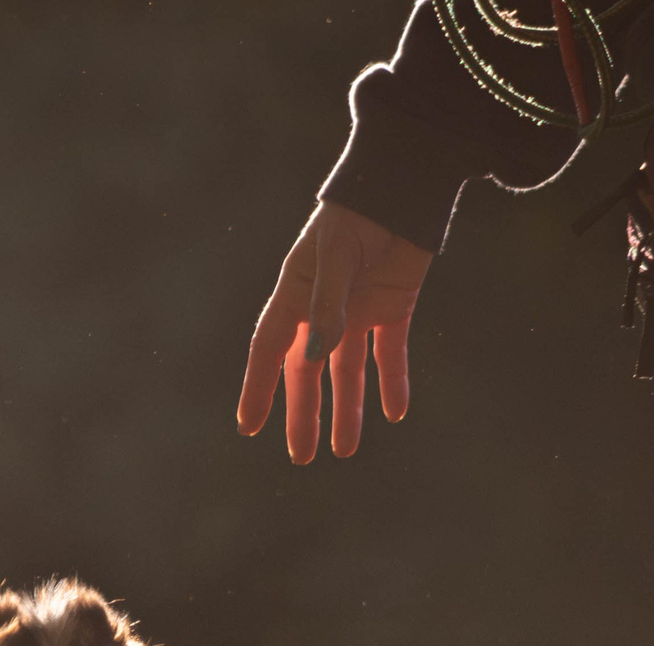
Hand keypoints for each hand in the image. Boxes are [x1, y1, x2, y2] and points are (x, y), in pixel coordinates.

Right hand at [236, 201, 432, 463]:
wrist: (404, 181)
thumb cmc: (359, 212)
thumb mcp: (337, 258)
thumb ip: (326, 309)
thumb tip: (312, 362)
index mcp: (296, 294)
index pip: (269, 350)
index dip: (257, 389)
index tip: (249, 427)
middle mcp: (323, 309)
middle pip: (307, 371)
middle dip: (304, 414)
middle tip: (301, 457)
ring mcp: (358, 309)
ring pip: (348, 370)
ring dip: (347, 408)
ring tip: (345, 450)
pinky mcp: (394, 306)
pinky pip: (390, 352)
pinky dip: (393, 381)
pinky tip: (395, 412)